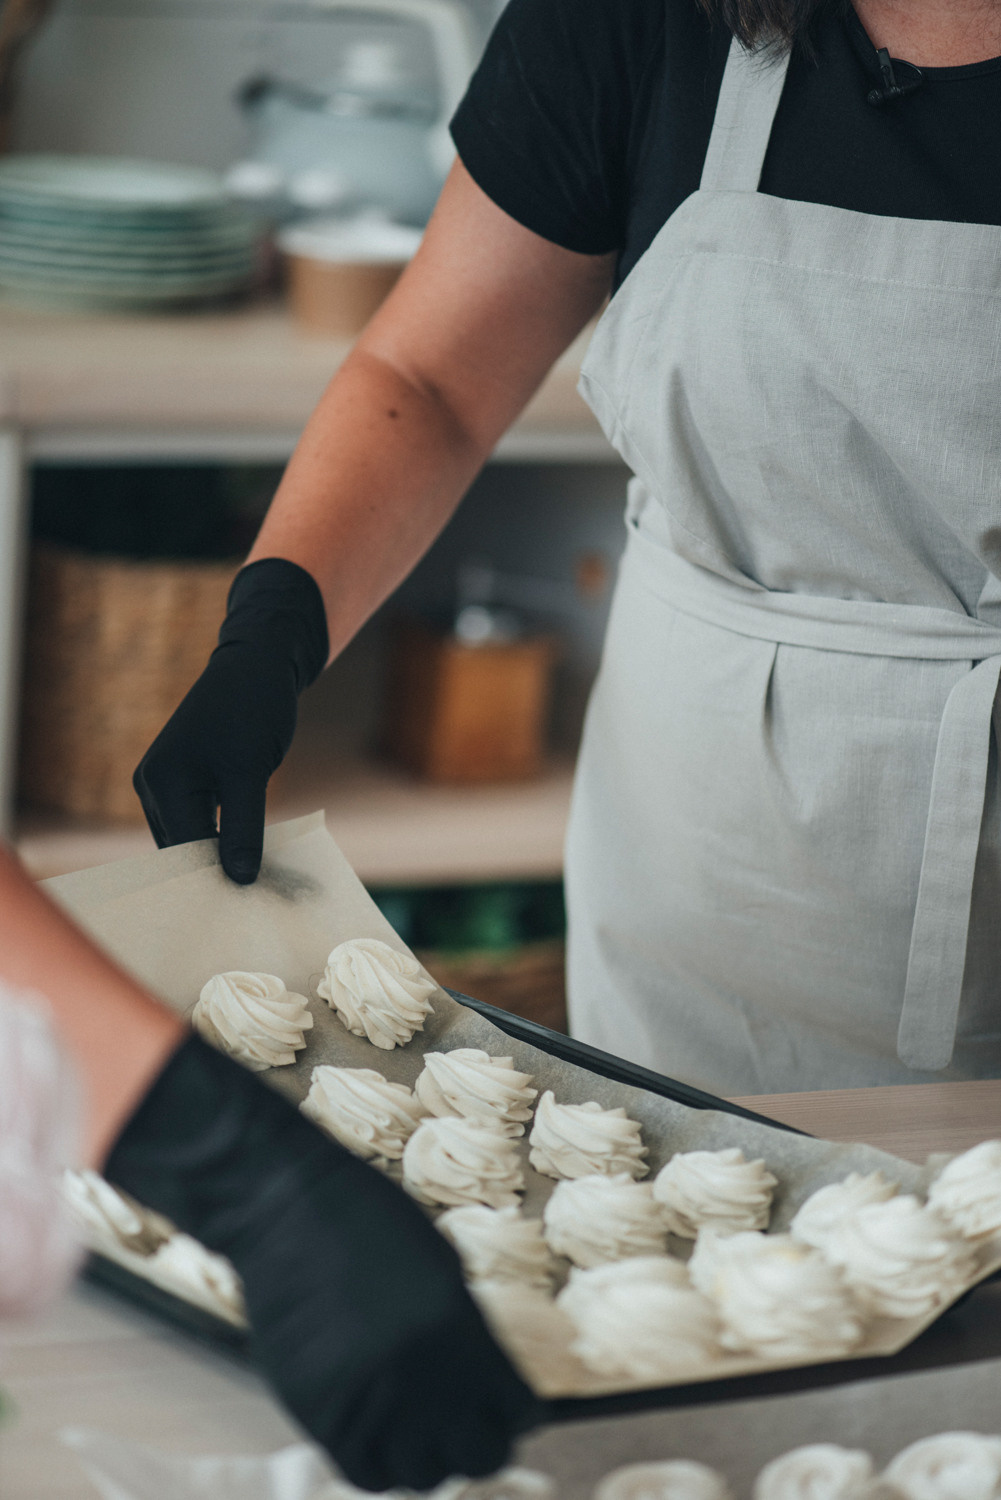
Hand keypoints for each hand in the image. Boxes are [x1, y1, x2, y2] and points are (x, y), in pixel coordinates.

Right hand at [105, 1037, 539, 1489]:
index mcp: (457, 1327)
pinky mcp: (315, 1409)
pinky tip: (383, 1435)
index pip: (515, 1411)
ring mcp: (365, 1396)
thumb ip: (467, 1329)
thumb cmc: (366, 1217)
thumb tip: (487, 1383)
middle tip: (471, 1427)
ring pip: (422, 1473)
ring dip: (431, 1457)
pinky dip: (381, 1464)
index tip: (509, 1410)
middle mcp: (418, 1371)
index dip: (517, 1414)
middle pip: (479, 1454)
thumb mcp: (440, 1262)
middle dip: (483, 1444)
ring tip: (423, 1431)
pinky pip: (364, 1470)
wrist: (284, 1205)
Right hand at [133, 559, 327, 883]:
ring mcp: (167, 784)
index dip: (214, 881)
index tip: (245, 911)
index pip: (184, 852)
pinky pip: (202, 823)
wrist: (260, 662)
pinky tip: (253, 860)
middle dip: (216, 874)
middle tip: (254, 908)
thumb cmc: (254, 709)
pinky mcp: (187, 781)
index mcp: (162, 783)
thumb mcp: (251, 772)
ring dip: (222, 859)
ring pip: (192, 840)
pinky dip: (225, 840)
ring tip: (259, 889)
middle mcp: (154, 786)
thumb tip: (239, 881)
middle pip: (183, 851)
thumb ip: (243, 828)